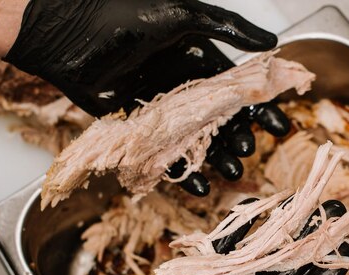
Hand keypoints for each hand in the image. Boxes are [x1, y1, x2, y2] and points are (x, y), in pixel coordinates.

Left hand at [4, 0, 290, 195]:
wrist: (67, 35)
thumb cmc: (123, 17)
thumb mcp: (183, 17)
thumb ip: (228, 28)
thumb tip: (273, 42)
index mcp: (200, 61)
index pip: (239, 90)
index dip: (261, 108)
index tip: (281, 126)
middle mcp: (185, 87)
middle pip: (221, 120)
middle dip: (238, 137)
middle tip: (249, 151)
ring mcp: (164, 108)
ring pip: (197, 140)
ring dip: (215, 157)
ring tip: (231, 172)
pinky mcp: (140, 126)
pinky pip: (165, 152)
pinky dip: (180, 169)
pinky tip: (196, 184)